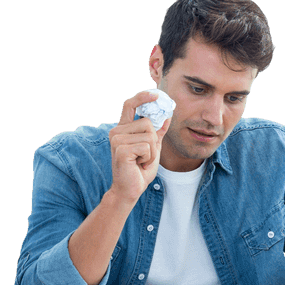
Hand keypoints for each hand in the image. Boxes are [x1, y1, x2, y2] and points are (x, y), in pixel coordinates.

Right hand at [108, 90, 171, 204]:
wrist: (130, 190)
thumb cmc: (139, 170)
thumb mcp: (153, 148)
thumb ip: (158, 132)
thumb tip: (167, 115)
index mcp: (123, 129)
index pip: (130, 105)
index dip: (143, 97)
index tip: (156, 94)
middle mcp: (117, 131)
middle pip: (147, 122)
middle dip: (154, 141)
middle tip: (145, 156)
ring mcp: (117, 140)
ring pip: (149, 135)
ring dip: (152, 152)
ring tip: (141, 161)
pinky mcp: (121, 150)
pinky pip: (147, 146)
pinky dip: (149, 158)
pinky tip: (139, 165)